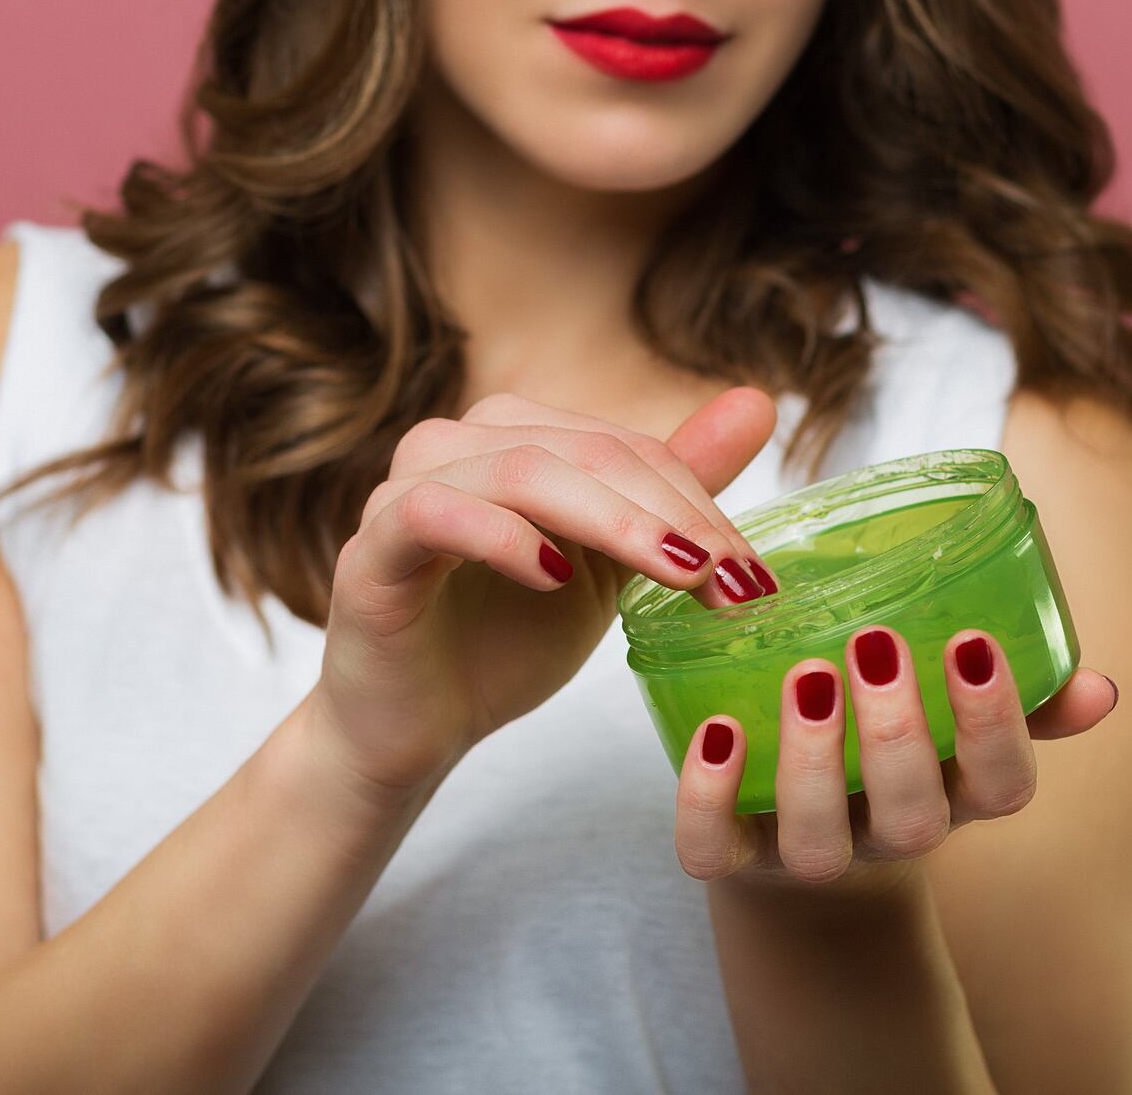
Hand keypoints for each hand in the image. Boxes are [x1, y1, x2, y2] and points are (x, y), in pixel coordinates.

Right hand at [311, 386, 782, 806]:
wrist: (413, 728)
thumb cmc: (502, 640)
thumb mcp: (607, 566)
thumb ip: (671, 490)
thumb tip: (760, 403)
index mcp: (514, 434)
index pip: (627, 448)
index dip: (700, 504)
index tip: (755, 577)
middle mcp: (456, 440)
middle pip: (586, 452)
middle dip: (672, 517)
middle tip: (734, 584)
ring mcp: (405, 487)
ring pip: (523, 472)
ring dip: (614, 523)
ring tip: (677, 576)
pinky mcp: (371, 546)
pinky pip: (437, 513)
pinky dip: (504, 538)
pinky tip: (554, 577)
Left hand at [673, 626, 1119, 902]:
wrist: (797, 839)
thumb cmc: (892, 750)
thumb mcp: (962, 725)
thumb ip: (1027, 694)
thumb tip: (1102, 687)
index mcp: (954, 796)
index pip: (1002, 784)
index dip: (995, 723)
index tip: (972, 642)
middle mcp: (887, 835)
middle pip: (913, 815)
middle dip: (899, 732)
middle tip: (875, 643)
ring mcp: (808, 854)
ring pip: (817, 842)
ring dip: (812, 759)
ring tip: (806, 674)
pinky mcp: (732, 859)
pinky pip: (713, 850)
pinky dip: (708, 798)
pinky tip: (714, 732)